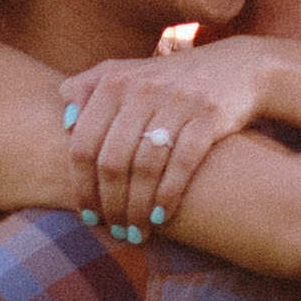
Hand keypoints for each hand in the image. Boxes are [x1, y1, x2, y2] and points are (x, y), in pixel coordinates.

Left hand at [58, 37, 284, 243]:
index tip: (87, 215)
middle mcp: (141, 88)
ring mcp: (176, 101)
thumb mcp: (128, 73)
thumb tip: (64, 120)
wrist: (236, 67)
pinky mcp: (208, 115)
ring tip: (137, 232)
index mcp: (113, 82)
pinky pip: (182, 163)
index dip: (81, 187)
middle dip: (110, 204)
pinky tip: (161, 217)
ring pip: (145, 167)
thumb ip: (90, 88)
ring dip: (138, 208)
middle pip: (111, 161)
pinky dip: (168, 195)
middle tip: (115, 230)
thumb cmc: (171, 81)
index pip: (83, 145)